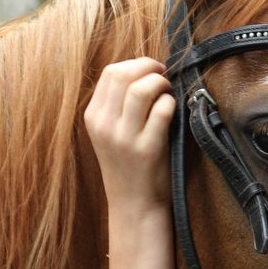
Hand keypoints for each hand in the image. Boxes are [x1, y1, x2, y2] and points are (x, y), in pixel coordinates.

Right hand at [84, 58, 175, 211]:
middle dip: (149, 67)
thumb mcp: (112, 133)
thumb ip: (119, 106)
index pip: (110, 73)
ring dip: (161, 83)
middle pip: (124, 75)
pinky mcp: (147, 149)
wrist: (134, 204)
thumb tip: (145, 72)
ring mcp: (124, 138)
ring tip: (169, 91)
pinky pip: (162, 111)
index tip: (152, 70)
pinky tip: (173, 110)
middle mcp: (104, 125)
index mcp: (93, 116)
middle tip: (164, 75)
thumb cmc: (129, 165)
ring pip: (142, 89)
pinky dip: (171, 103)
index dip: (136, 64)